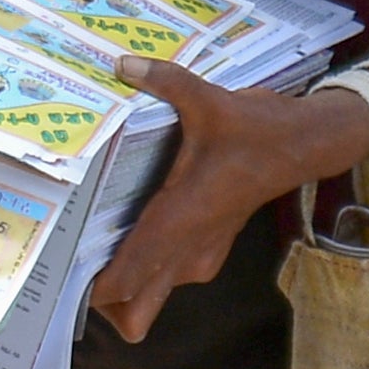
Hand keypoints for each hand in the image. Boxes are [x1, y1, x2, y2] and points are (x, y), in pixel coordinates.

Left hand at [84, 58, 368, 343]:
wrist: (302, 145)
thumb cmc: (255, 129)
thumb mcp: (210, 100)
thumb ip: (166, 81)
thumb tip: (122, 61)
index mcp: (183, 217)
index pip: (133, 273)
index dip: (100, 290)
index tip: (65, 286)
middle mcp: (189, 245)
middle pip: (139, 307)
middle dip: (103, 305)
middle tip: (67, 277)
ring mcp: (201, 252)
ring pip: (153, 296)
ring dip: (122, 290)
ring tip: (82, 260)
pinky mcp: (209, 248)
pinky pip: (167, 278)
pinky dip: (143, 275)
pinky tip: (118, 248)